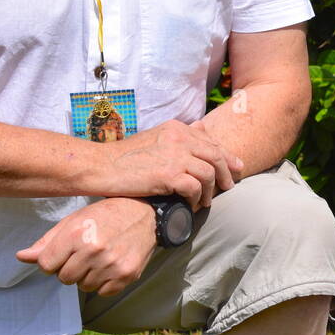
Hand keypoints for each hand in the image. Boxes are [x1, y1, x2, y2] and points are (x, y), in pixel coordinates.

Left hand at [15, 198, 156, 295]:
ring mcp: (111, 264)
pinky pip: (102, 292)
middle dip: (70, 268)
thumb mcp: (74, 220)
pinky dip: (104, 282)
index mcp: (76, 233)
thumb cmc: (105, 214)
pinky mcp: (126, 275)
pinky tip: (111, 264)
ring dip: (88, 275)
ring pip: (83, 287)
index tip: (64, 251)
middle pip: (64, 278)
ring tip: (100, 257)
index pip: (46, 265)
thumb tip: (21, 257)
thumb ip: (47, 242)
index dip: (52, 260)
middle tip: (85, 252)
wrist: (146, 214)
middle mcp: (93, 250)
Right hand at [92, 117, 243, 209]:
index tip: (235, 167)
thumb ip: (177, 137)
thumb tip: (201, 129)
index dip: (226, 156)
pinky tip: (191, 206)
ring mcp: (175, 155)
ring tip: (206, 202)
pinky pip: (195, 188)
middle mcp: (179, 138)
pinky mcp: (169, 174)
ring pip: (209, 173)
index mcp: (176, 128)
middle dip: (226, 173)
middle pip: (215, 155)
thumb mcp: (154, 138)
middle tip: (230, 186)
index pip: (210, 141)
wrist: (99, 166)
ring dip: (211, 190)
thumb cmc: (124, 157)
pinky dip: (196, 199)